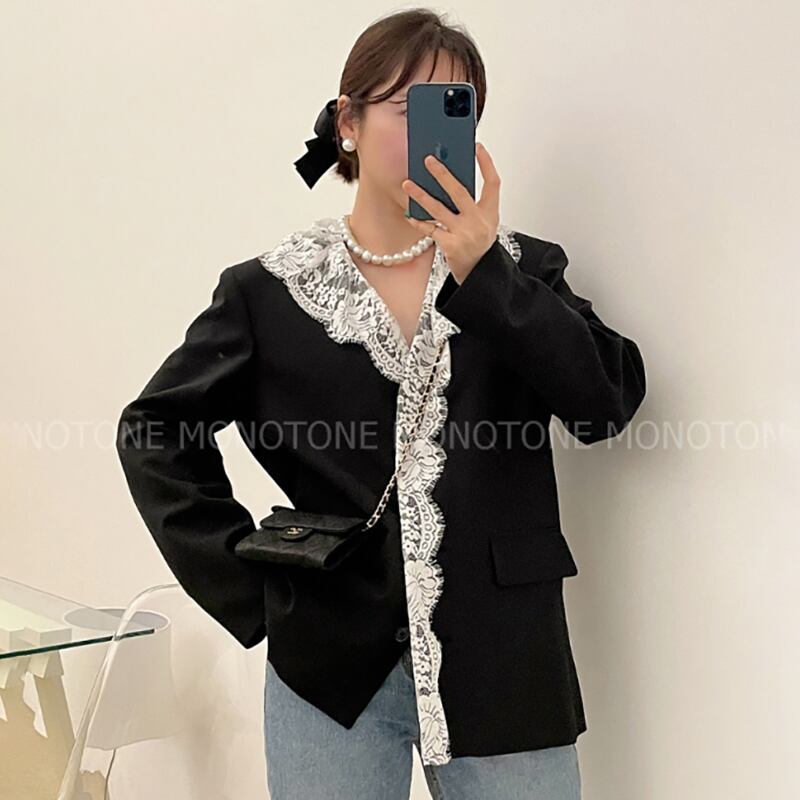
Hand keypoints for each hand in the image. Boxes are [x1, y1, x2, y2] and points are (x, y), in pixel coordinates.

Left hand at [401, 142, 500, 283]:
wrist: (479, 272)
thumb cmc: (479, 243)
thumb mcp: (485, 221)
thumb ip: (471, 203)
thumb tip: (447, 180)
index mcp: (490, 212)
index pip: (492, 183)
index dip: (486, 164)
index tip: (477, 147)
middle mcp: (479, 221)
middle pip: (459, 192)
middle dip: (442, 174)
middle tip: (428, 160)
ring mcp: (464, 234)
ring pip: (438, 209)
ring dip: (421, 195)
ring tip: (407, 184)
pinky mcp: (451, 245)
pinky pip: (431, 229)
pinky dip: (419, 222)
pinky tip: (410, 215)